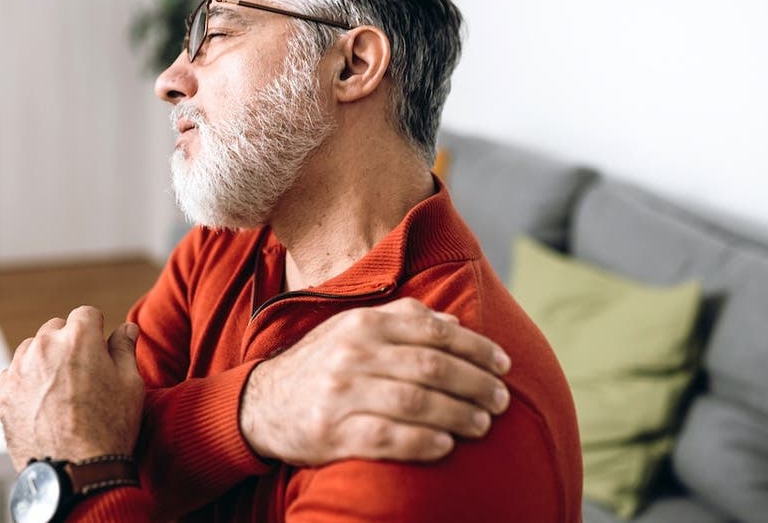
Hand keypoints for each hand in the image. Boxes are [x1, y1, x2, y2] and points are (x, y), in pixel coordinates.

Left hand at [0, 306, 143, 471]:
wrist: (75, 472)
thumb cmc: (109, 428)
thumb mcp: (130, 385)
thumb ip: (124, 349)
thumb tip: (127, 328)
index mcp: (78, 337)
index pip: (86, 314)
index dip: (96, 331)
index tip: (99, 350)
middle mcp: (44, 346)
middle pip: (56, 328)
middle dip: (69, 343)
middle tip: (83, 374)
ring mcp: (19, 369)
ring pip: (33, 349)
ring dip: (46, 360)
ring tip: (62, 392)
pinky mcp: (3, 392)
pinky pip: (15, 374)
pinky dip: (27, 382)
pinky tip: (44, 404)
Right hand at [239, 297, 511, 465]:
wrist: (263, 403)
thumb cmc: (323, 364)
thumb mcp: (355, 330)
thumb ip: (403, 321)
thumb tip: (455, 324)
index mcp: (364, 324)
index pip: (434, 332)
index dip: (476, 349)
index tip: (504, 364)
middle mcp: (353, 354)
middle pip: (431, 367)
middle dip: (475, 383)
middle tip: (502, 399)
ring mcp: (341, 394)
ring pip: (414, 402)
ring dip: (458, 414)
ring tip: (482, 424)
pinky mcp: (332, 432)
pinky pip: (387, 437)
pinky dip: (422, 442)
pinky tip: (446, 445)